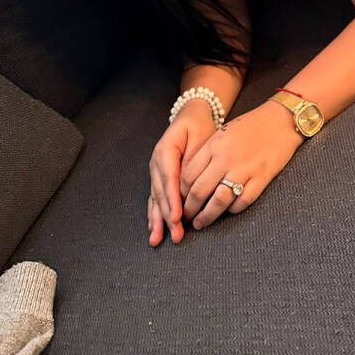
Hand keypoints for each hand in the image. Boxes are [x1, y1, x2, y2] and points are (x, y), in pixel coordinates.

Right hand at [147, 101, 216, 246]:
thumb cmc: (198, 125)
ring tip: (158, 239)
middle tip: (176, 234)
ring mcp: (155, 170)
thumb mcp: (200, 135)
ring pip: (156, 198)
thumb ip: (194, 159)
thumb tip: (190, 183)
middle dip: (167, 216)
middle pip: (161, 192)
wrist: (191, 115)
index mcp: (165, 150)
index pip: (169, 178)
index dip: (172, 199)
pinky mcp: (159, 177)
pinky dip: (155, 214)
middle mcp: (156, 162)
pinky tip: (154, 230)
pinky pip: (156, 198)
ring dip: (158, 220)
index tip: (177, 217)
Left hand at [179, 102, 302, 231]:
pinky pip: (242, 201)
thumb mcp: (224, 132)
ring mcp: (245, 169)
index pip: (188, 175)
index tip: (179, 200)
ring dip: (206, 216)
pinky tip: (227, 212)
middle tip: (185, 218)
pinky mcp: (262, 178)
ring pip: (218, 201)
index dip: (180, 192)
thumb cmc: (252, 125)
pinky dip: (232, 210)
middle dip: (188, 209)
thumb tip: (191, 179)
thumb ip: (208, 152)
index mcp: (214, 145)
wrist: (281, 119)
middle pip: (199, 191)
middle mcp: (226, 158)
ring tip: (200, 223)